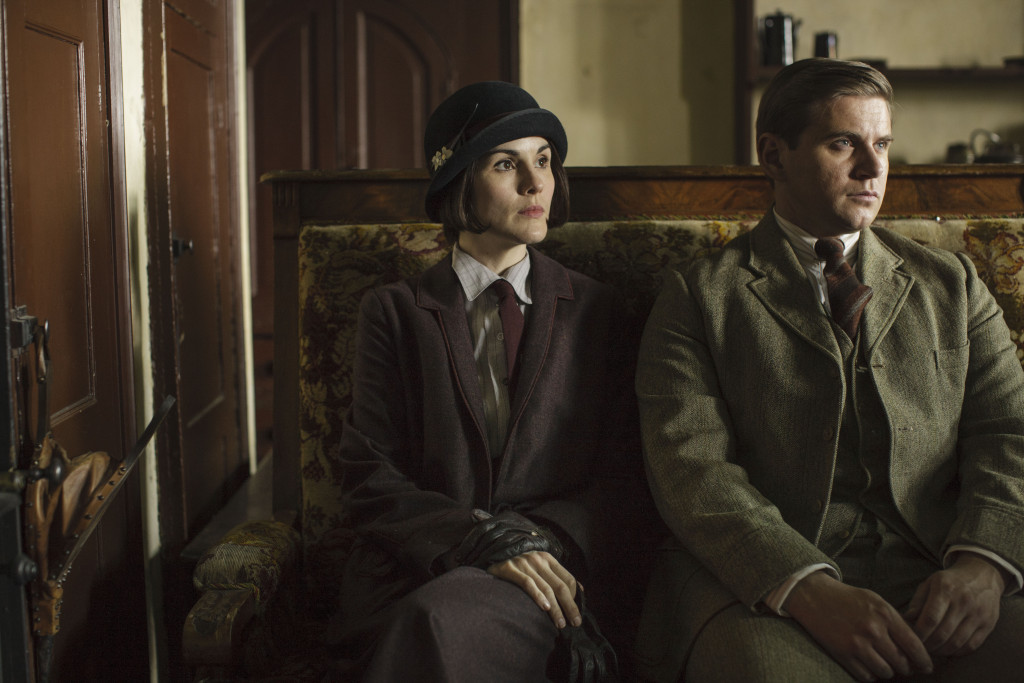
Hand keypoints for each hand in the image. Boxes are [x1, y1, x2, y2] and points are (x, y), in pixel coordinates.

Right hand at [488, 550, 581, 628]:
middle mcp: (538, 559)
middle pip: (560, 586)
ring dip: (556, 608)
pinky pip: (528, 584)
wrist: (492, 557)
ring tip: (560, 623)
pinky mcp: (511, 569)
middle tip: (575, 622)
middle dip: (570, 606)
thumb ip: (557, 576)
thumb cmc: (519, 567)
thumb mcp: (540, 567)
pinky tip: (545, 608)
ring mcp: (524, 564)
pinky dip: (538, 596)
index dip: (575, 597)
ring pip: (546, 589)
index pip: (568, 579)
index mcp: (548, 559)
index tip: (577, 613)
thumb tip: (580, 591)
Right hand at [785, 571, 932, 680]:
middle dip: (905, 667)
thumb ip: (895, 621)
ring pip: (886, 672)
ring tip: (884, 664)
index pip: (914, 645)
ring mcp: (857, 644)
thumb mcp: (876, 601)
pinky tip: (868, 665)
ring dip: (888, 671)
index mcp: (885, 614)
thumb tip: (916, 646)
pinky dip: (870, 674)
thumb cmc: (848, 598)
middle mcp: (873, 630)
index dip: (924, 660)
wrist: (814, 596)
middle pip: (902, 663)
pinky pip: (866, 676)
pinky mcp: (843, 654)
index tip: (927, 667)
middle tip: (903, 666)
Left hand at [904, 553, 1005, 656]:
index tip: (912, 639)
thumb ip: (917, 602)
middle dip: (928, 645)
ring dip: (942, 651)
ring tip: (932, 650)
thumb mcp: (929, 583)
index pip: (930, 618)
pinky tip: (948, 650)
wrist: (983, 575)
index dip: (919, 633)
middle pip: (943, 633)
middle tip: (920, 648)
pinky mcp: (989, 624)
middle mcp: (964, 602)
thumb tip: (906, 620)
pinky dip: (957, 652)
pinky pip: (972, 645)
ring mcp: (979, 614)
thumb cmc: (950, 582)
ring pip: (957, 642)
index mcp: (946, 589)